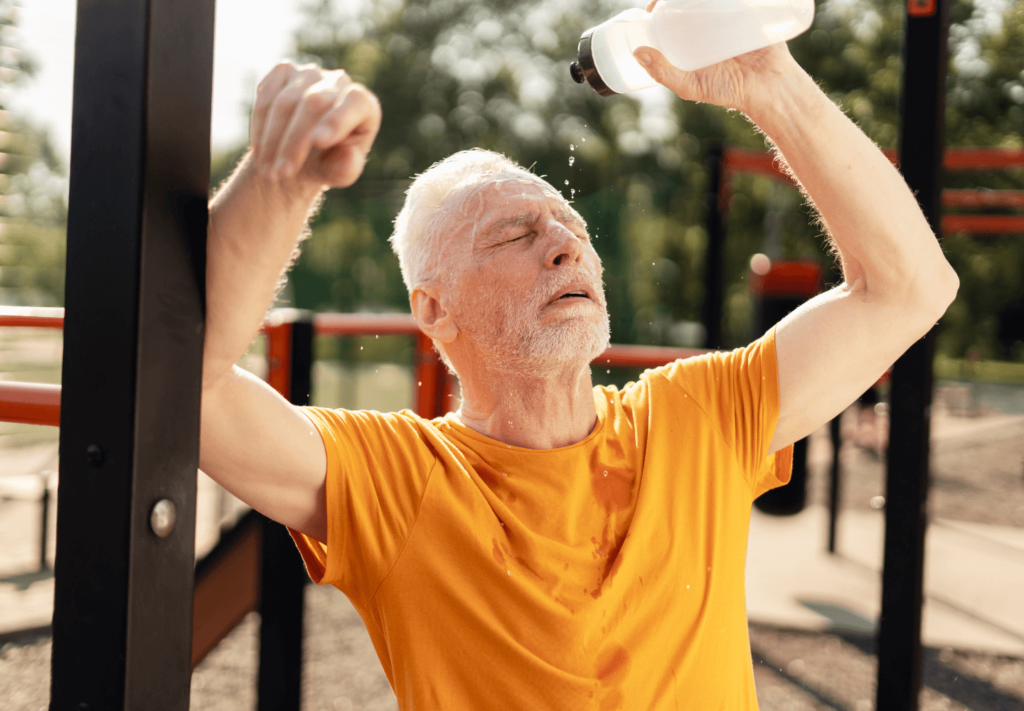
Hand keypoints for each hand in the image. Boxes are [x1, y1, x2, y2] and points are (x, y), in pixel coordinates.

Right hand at [251, 61, 381, 189]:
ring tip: (269, 172)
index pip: (355, 102)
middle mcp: (339, 82)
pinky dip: (260, 127)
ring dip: (272, 140)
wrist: (300, 156)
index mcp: (364, 105)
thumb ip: (347, 168)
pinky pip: (266, 97)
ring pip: (285, 101)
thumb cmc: (328, 164)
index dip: (337, 119)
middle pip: (314, 103)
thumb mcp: (339, 173)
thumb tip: (349, 155)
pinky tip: (260, 153)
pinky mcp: (283, 72)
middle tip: (282, 173)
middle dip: (294, 141)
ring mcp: (310, 73)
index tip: (319, 142)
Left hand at [633, 0, 796, 114]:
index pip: (668, 16)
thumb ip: (663, 72)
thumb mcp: (690, 85)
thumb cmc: (728, 90)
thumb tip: (637, 52)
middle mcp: (705, 25)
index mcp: (688, 40)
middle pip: (686, 1)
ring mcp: (726, 15)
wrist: (768, 87)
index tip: (654, 5)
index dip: (659, 6)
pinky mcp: (747, 8)